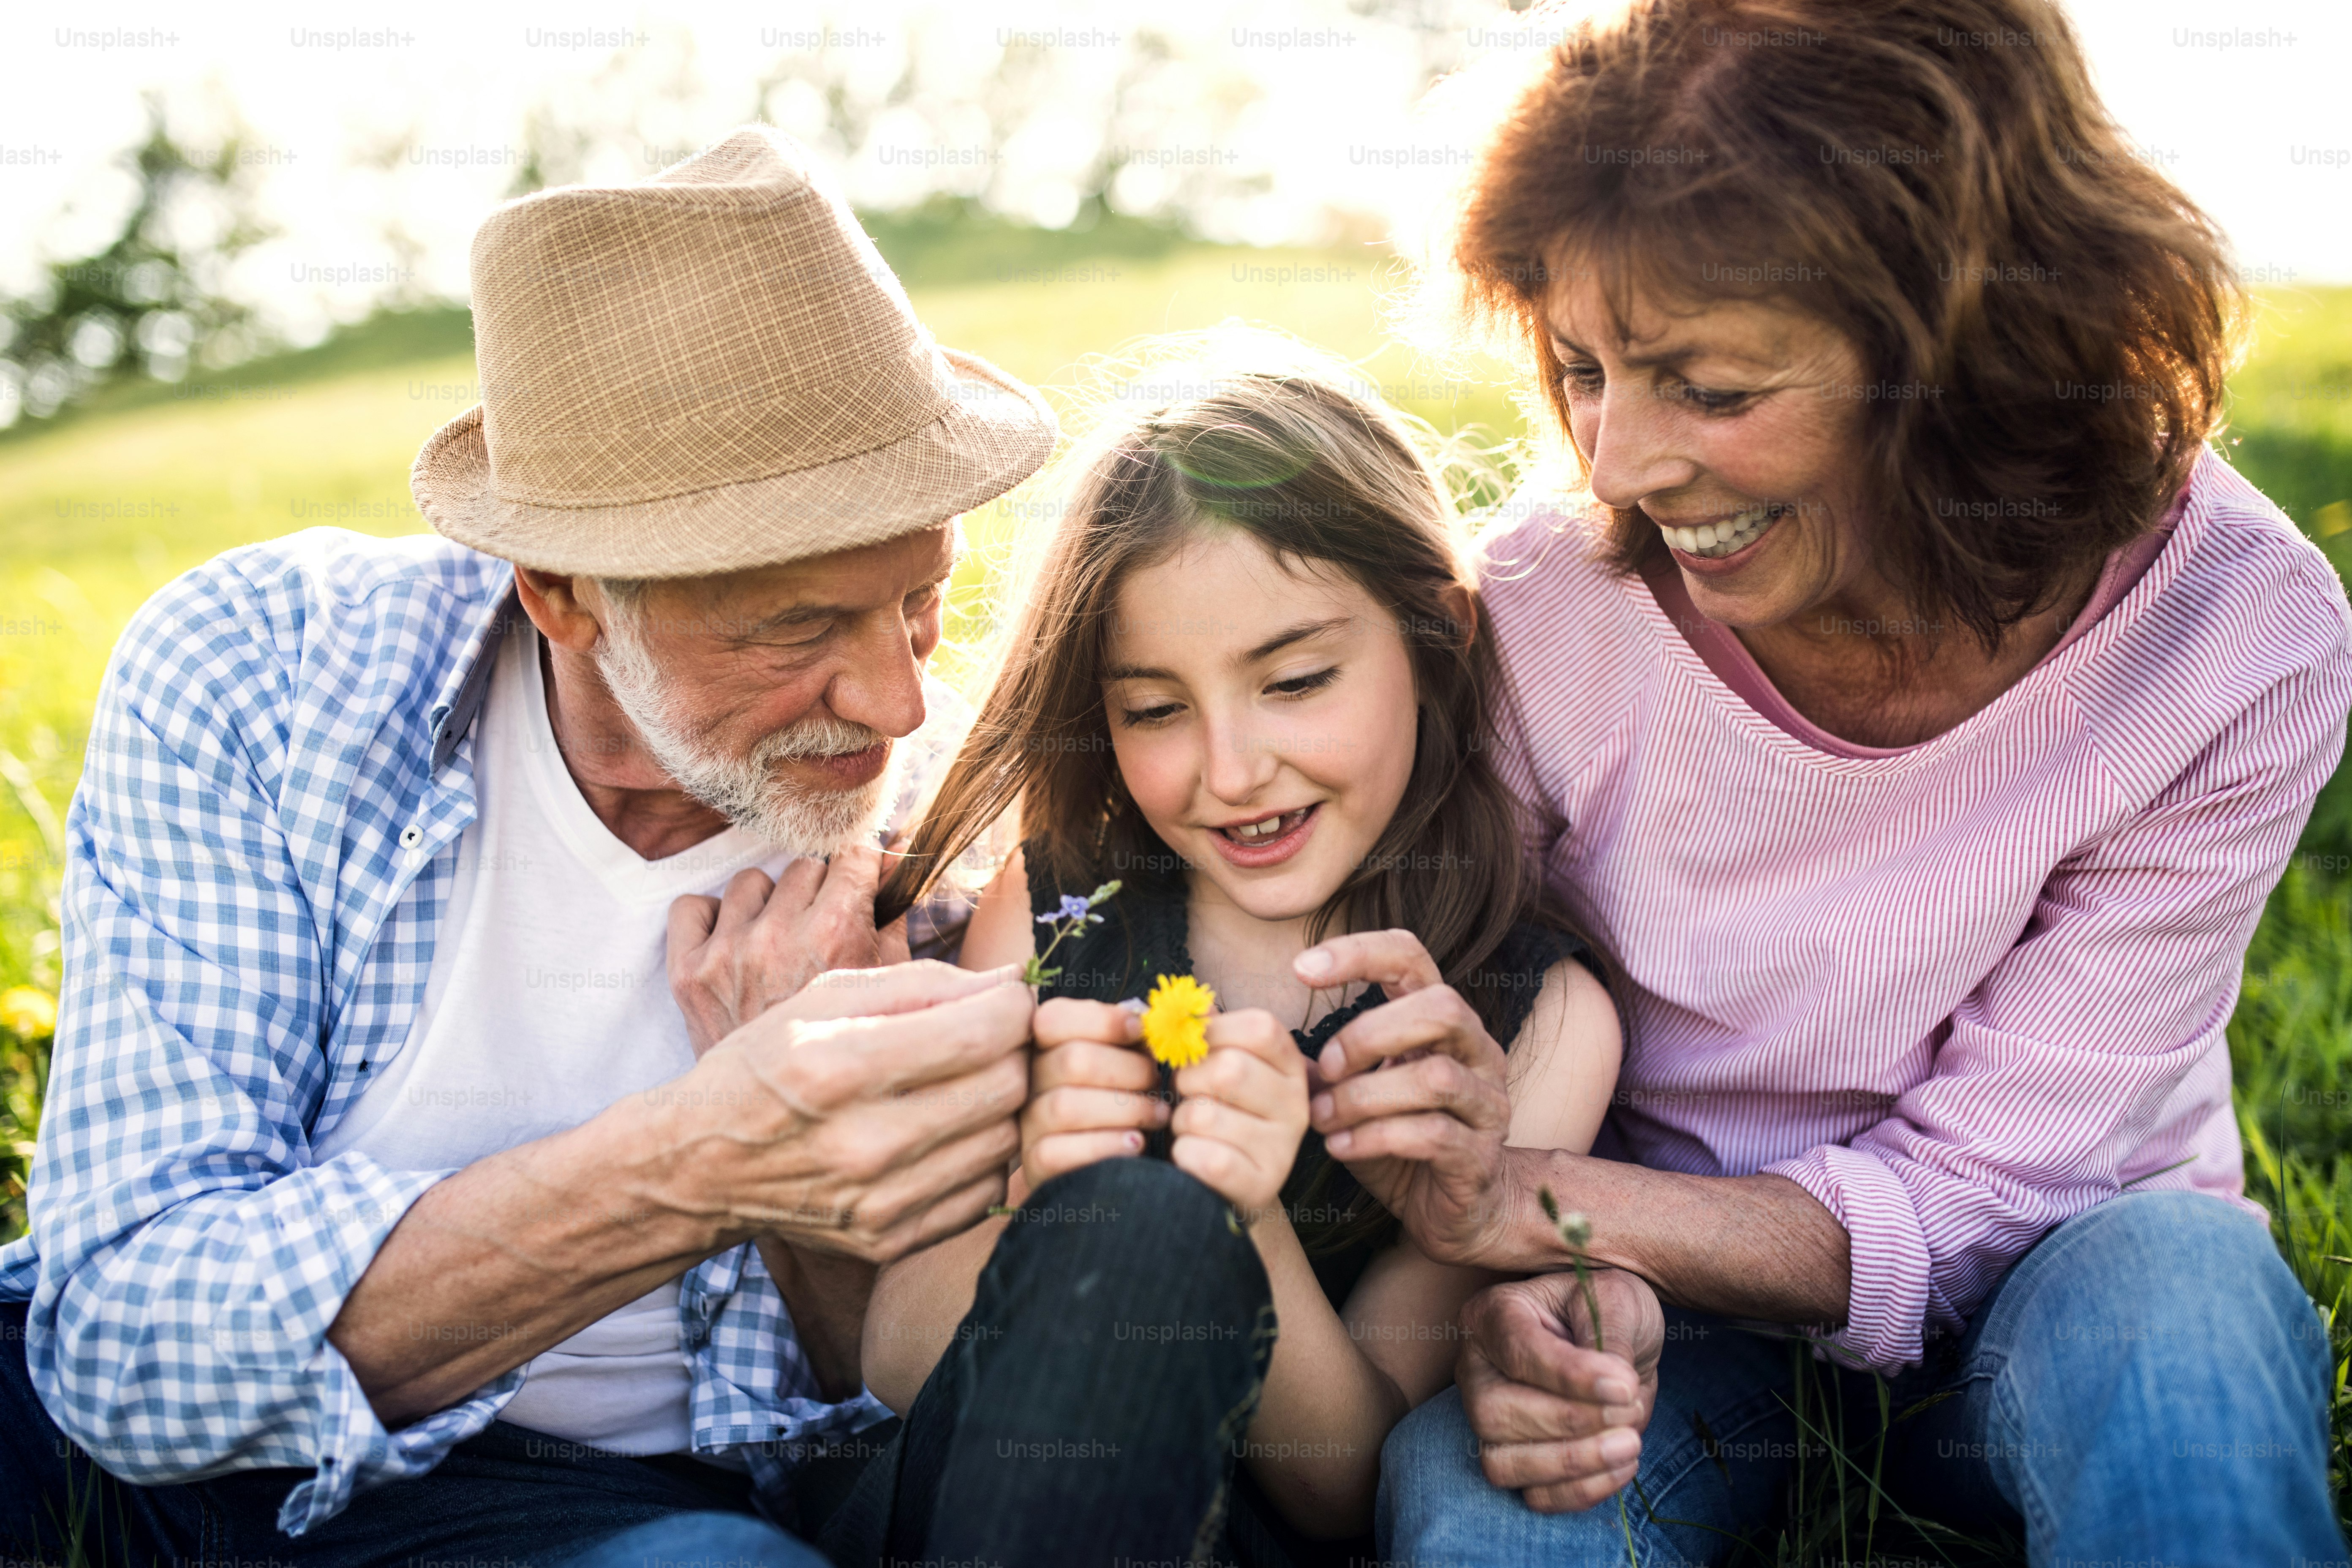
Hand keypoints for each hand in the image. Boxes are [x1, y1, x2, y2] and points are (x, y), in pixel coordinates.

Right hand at [629, 959, 1031, 1264]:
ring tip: (964, 1084)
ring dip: (1001, 1104)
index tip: (1003, 997)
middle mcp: (863, 1142)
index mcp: (841, 1065)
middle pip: (1008, 1087)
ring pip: (1005, 1140)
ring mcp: (879, 1202)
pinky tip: (947, 1133)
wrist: (700, 1166)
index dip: (1013, 1004)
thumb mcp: (824, 997)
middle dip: (1014, 1051)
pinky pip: (985, 1191)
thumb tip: (1013, 979)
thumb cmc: (766, 1065)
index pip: (985, 1032)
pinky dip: (981, 1155)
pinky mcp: (890, 1241)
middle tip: (989, 1039)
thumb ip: (924, 983)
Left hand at [667, 843, 903, 1055]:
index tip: (858, 880)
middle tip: (822, 930)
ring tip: (779, 946)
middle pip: (804, 865)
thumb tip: (895, 857)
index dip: (859, 866)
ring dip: (768, 905)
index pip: (851, 853)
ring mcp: (728, 953)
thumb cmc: (848, 1050)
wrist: (784, 1116)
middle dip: (819, 891)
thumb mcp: (889, 985)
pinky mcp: (687, 972)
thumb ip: (893, 916)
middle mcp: (779, 936)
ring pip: (751, 882)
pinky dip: (711, 919)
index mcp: (837, 934)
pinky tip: (733, 947)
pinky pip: (692, 906)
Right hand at [1020, 999, 1168, 1189]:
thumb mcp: (1128, 1062)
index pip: (1052, 1019)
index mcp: (1045, 1047)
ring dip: (1126, 1108)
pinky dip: (1106, 1145)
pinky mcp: (1035, 1165)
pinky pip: (1059, 1152)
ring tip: (1158, 1114)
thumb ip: (1134, 1037)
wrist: (1107, 1167)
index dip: (1101, 1020)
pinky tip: (1135, 1143)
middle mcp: (1028, 1083)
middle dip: (1128, 1069)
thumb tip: (1147, 1017)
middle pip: (1072, 1061)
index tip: (1139, 1029)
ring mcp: (1027, 1125)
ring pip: (1065, 1107)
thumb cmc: (1123, 1101)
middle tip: (1156, 1081)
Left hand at [1171, 1009, 1310, 1222]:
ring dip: (1182, 1121)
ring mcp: (1283, 1148)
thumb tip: (1189, 1005)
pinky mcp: (1261, 1185)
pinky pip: (1203, 1156)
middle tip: (1189, 1093)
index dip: (1214, 1032)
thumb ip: (1208, 1032)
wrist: (1228, 1183)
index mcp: (1291, 1066)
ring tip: (1194, 1129)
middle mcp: (1297, 1105)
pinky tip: (1194, 1155)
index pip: (1259, 1027)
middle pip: (1229, 1070)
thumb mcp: (1219, 1064)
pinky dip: (1184, 1153)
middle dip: (1190, 1079)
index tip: (1199, 1049)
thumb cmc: (1219, 1111)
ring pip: (1205, 1115)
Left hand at [1298, 930, 1514, 1264]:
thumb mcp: (1355, 1094)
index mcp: (1443, 1022)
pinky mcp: (1480, 1155)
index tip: (1300, 970)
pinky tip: (1340, 1147)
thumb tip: (1266, 1042)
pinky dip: (1375, 1138)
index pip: (1412, 957)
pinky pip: (1432, 1134)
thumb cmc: (1400, 1141)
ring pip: (1435, 1076)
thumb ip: (1325, 1067)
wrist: (1455, 1213)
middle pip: (1441, 1007)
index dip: (1359, 952)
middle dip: (1368, 1035)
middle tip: (1324, 1068)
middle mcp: (1477, 1051)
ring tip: (1320, 1118)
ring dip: (1363, 1096)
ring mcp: (1487, 1103)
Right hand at [1457, 1268, 1661, 1511]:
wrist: (1619, 1340)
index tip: (1624, 1386)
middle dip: (1570, 1421)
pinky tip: (1622, 1465)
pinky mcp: (1516, 1461)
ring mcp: (1489, 1421)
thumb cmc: (1609, 1308)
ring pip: (1503, 1463)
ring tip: (1629, 1443)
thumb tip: (1617, 1390)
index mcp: (1493, 1315)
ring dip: (1573, 1463)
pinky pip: (1533, 1496)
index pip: (1517, 1351)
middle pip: (1496, 1413)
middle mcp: (1477, 1370)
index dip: (1569, 1376)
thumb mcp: (1617, 1301)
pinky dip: (1579, 1491)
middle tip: (1629, 1408)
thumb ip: (1610, 1340)